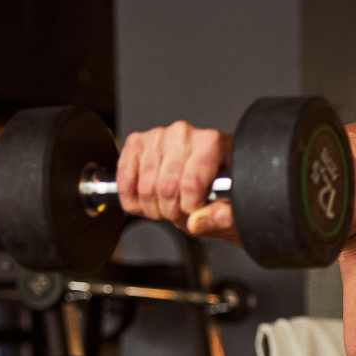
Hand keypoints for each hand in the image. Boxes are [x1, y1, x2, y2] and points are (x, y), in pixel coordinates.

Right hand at [116, 121, 236, 240]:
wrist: (208, 175)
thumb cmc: (220, 187)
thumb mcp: (230, 207)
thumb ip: (220, 217)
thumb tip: (196, 222)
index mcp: (211, 143)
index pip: (191, 183)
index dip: (191, 207)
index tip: (197, 211)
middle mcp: (183, 134)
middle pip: (166, 188)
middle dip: (172, 212)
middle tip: (181, 212)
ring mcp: (157, 136)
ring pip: (145, 188)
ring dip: (154, 209)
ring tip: (168, 206)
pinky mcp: (136, 143)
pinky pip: (124, 180)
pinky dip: (131, 200)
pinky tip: (146, 202)